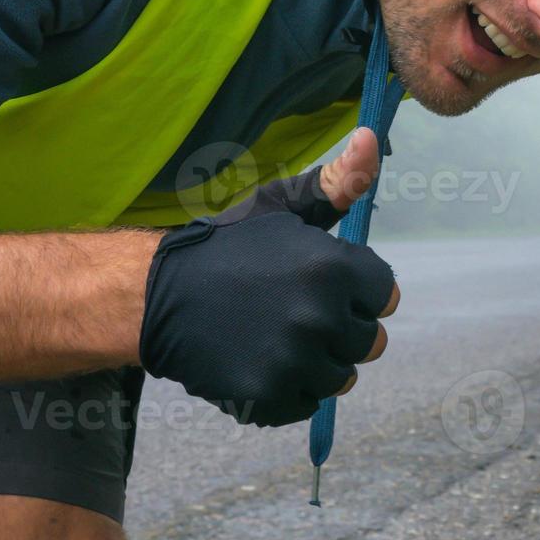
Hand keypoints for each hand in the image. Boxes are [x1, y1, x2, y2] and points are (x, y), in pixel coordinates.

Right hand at [138, 128, 400, 426]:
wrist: (154, 296)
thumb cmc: (226, 246)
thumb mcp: (281, 206)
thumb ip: (337, 183)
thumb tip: (370, 137)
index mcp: (331, 268)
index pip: (385, 294)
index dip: (359, 290)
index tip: (329, 286)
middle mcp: (318, 318)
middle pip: (368, 339)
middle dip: (341, 327)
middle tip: (298, 312)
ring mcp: (292, 362)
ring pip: (342, 376)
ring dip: (320, 361)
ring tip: (281, 337)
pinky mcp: (268, 397)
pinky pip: (308, 402)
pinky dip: (291, 389)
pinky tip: (263, 360)